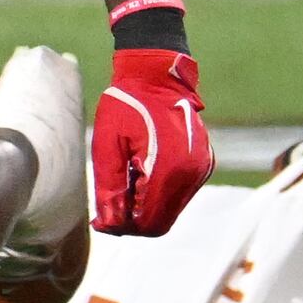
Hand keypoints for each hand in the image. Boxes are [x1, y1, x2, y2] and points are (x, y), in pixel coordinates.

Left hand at [90, 45, 211, 233]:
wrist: (156, 75)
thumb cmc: (126, 105)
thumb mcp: (108, 146)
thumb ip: (110, 187)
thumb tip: (111, 224)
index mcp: (168, 170)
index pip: (148, 222)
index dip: (123, 228)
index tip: (101, 220)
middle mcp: (191, 174)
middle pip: (161, 222)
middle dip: (133, 222)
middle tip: (107, 211)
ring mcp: (200, 169)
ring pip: (170, 211)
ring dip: (145, 209)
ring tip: (122, 186)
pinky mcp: (202, 164)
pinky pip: (178, 194)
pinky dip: (157, 195)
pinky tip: (138, 175)